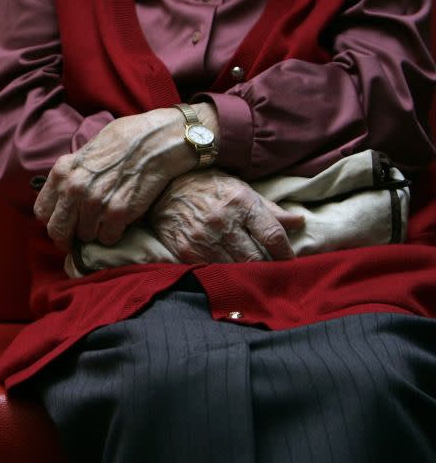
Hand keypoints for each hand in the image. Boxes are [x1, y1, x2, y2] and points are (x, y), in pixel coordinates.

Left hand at [34, 106, 205, 250]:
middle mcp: (74, 189)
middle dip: (66, 238)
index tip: (62, 224)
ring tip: (105, 220)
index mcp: (62, 172)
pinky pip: (107, 238)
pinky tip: (120, 221)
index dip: (52, 221)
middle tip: (78, 237)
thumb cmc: (124, 140)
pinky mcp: (118, 213)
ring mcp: (95, 203)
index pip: (42, 211)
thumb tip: (62, 195)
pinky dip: (113, 234)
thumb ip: (72, 174)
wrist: (157, 141)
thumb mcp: (86, 151)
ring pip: (84, 237)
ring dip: (94, 233)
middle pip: (57, 231)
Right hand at [149, 169, 304, 262]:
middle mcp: (224, 221)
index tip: (291, 262)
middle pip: (256, 258)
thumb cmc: (208, 186)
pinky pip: (213, 270)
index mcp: (242, 202)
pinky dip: (224, 274)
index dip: (286, 254)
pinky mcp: (187, 250)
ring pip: (236, 268)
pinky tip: (230, 272)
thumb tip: (299, 222)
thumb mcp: (241, 189)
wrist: (164, 187)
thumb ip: (270, 209)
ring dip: (247, 274)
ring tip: (254, 276)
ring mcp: (204, 238)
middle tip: (275, 274)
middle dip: (269, 269)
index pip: (273, 236)